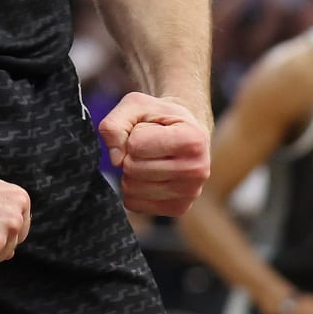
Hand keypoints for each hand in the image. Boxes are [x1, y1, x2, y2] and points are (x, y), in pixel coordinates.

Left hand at [98, 92, 209, 214]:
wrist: (185, 132)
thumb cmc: (159, 117)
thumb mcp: (135, 105)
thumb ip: (115, 124)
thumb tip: (115, 159)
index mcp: (193, 140)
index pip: (136, 145)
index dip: (133, 135)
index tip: (149, 130)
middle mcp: (197, 170)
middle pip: (132, 169)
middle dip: (129, 154)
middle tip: (147, 146)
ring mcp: (190, 193)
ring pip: (131, 189)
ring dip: (130, 172)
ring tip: (150, 159)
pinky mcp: (178, 208)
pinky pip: (134, 204)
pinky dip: (133, 189)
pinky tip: (150, 175)